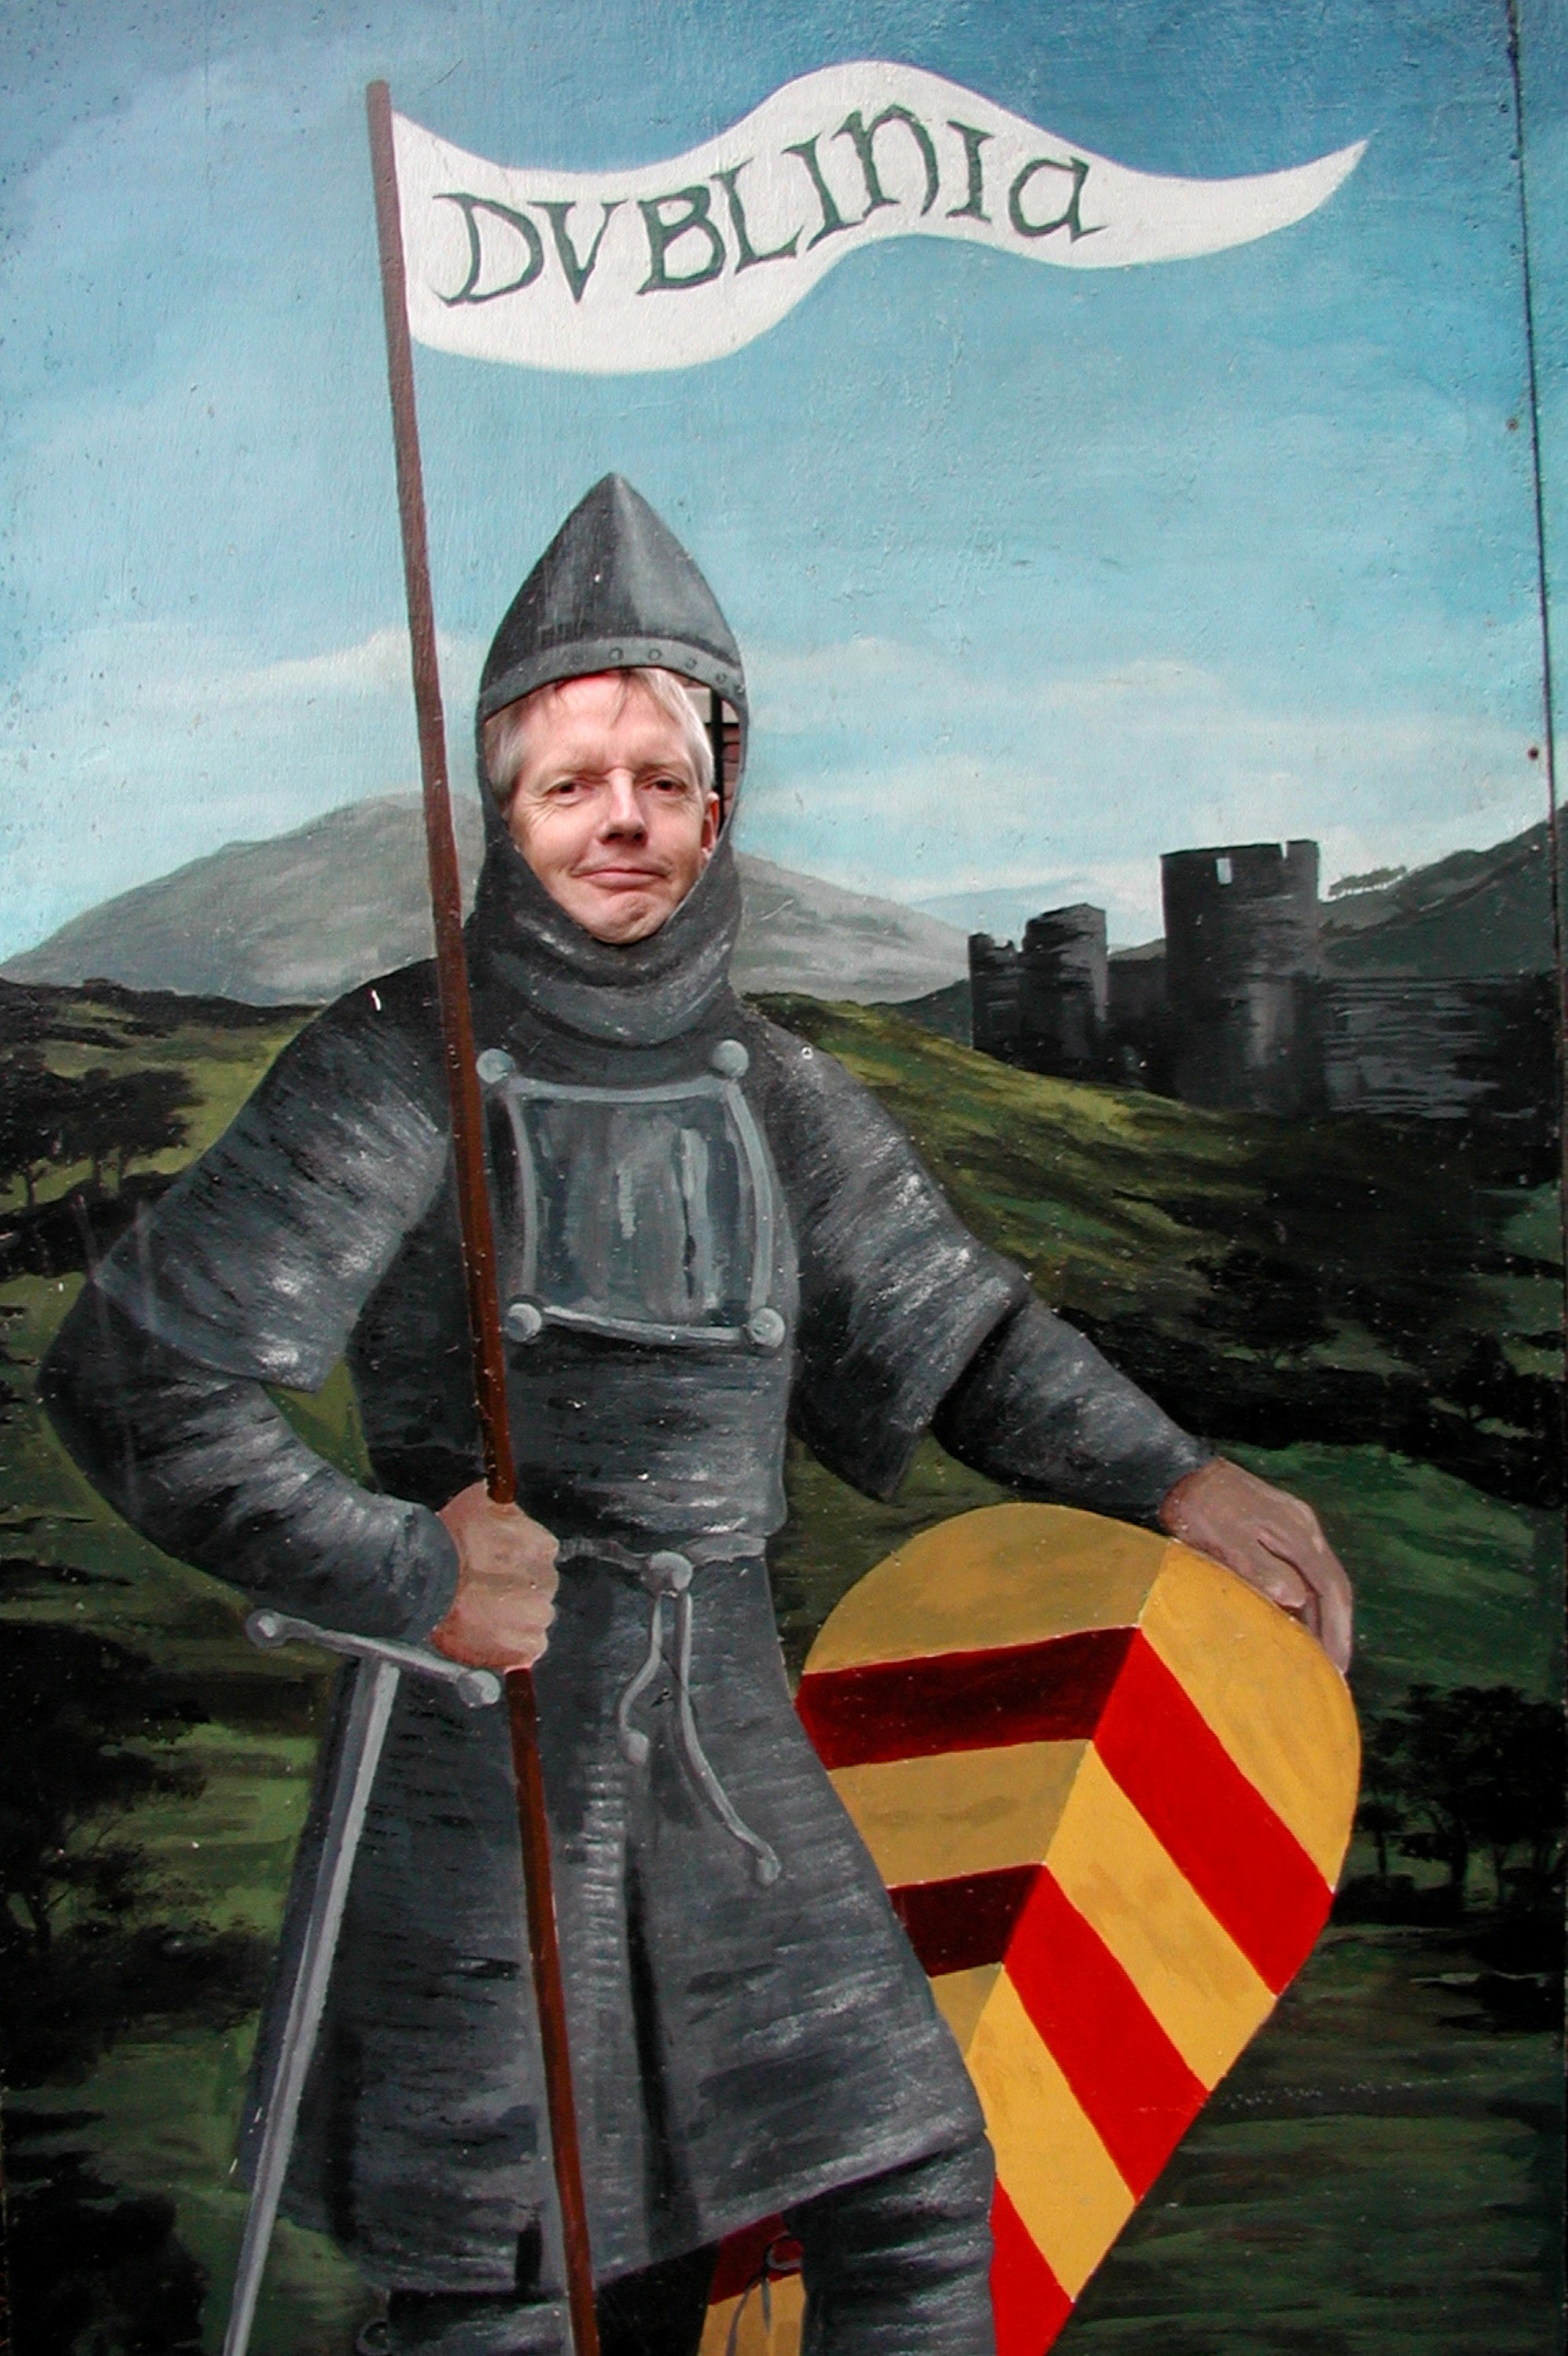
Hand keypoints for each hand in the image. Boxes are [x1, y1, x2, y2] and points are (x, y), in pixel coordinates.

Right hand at [430, 1482, 558, 1669]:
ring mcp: (538, 1617)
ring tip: (481, 1616)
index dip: (514, 1560)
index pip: (538, 1553)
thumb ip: (505, 1508)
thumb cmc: (450, 1539)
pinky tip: (488, 1636)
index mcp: (542, 1547)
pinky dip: (511, 1645)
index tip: (494, 1566)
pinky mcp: (526, 1647)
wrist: (428, 1582)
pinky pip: (527, 1647)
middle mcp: (547, 1581)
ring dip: (513, 1617)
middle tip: (483, 1593)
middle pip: (537, 1586)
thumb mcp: (481, 1501)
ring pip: (533, 1617)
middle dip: (515, 1589)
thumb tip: (509, 1499)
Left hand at [1156, 1457, 1352, 1672]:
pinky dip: (1307, 1599)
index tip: (1338, 1667)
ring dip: (1323, 1616)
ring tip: (1320, 1656)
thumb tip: (1298, 1598)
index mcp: (1298, 1534)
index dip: (1337, 1630)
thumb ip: (1261, 1568)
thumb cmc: (1199, 1509)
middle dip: (1337, 1629)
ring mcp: (1295, 1526)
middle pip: (1333, 1586)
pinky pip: (1305, 1570)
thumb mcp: (1226, 1541)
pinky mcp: (1280, 1527)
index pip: (1331, 1589)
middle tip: (1336, 1672)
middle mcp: (1306, 1529)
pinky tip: (1298, 1620)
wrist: (1179, 1471)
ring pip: (1320, 1578)